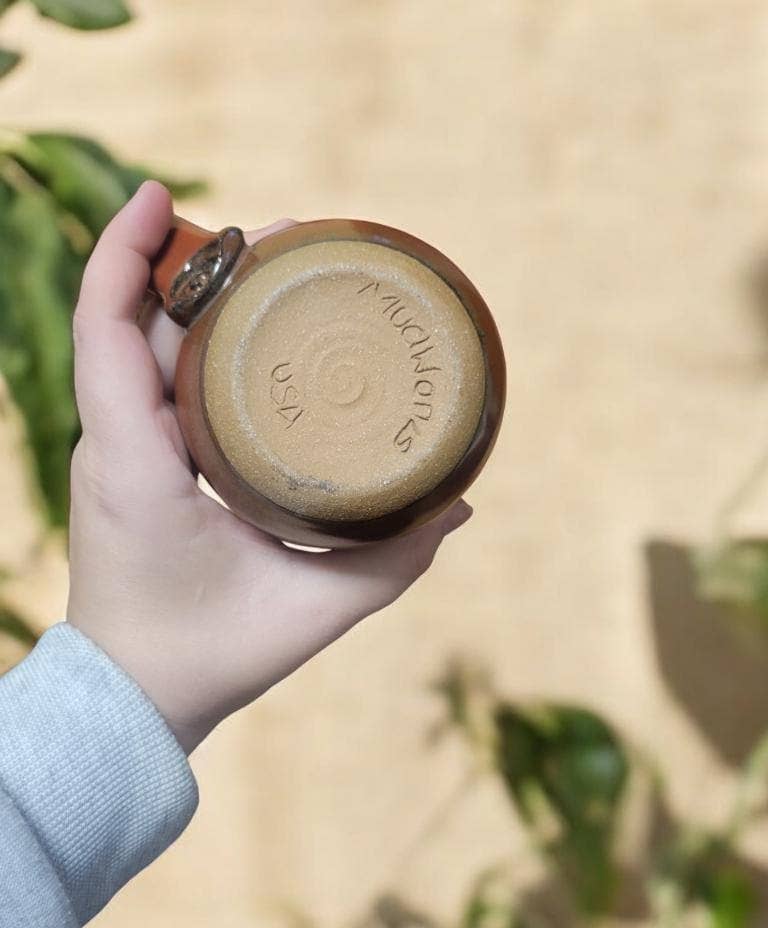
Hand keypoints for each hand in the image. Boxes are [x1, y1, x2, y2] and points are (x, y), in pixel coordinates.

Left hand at [66, 182, 470, 752]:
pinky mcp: (136, 467)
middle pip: (132, 322)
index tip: (157, 193)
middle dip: (185, 260)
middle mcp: (115, 446)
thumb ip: (393, 559)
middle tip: (274, 231)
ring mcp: (119, 455)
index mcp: (136, 465)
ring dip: (189, 298)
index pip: (107, 333)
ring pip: (140, 349)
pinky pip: (151, 383)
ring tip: (266, 267)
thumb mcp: (314, 610)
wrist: (140, 695)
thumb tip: (461, 503)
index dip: (122, 254)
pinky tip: (244, 335)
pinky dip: (187, 342)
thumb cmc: (211, 653)